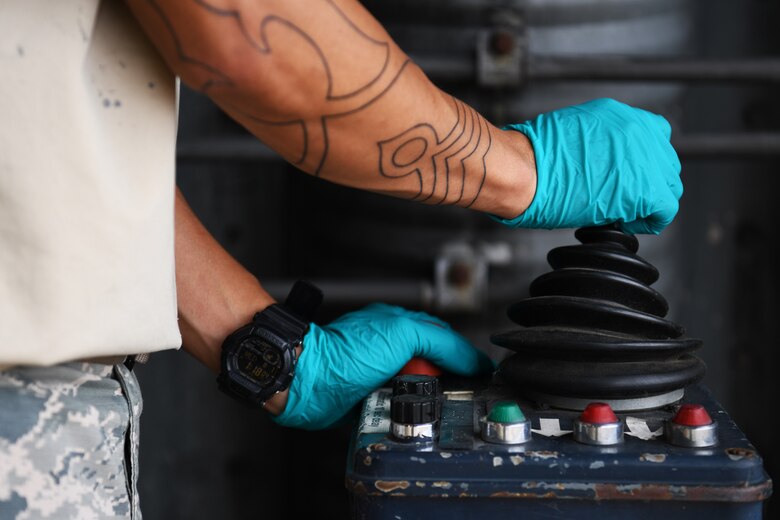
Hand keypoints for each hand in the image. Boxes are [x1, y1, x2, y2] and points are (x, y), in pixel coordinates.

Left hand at [272, 303, 493, 429]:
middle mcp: (390, 350)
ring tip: (418, 402)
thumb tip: (473, 360)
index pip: (444, 340)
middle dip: (440, 382)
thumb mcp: (404, 334)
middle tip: (444, 391)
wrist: (308, 381)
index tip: (478, 375)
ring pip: (415, 392)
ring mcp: (379, 376)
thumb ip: (442, 343)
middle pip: (432, 369)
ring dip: (419, 400)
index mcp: (400, 326)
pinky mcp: (368, 401)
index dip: (463, 357)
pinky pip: (395, 411)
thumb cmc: (345, 352)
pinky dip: (399, 415)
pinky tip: (399, 414)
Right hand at [495, 98, 681, 234]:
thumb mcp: (569, 130)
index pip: (652, 136)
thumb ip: (596, 141)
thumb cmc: (532, 155)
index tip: (626, 175)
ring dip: (648, 200)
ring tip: (621, 210)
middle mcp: (639, 132)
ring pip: (669, 185)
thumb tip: (599, 160)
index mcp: (620, 116)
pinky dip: (648, 220)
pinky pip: (665, 210)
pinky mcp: (647, 190)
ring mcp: (646, 160)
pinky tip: (624, 221)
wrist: (526, 169)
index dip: (640, 161)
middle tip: (622, 196)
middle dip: (647, 181)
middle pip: (664, 161)